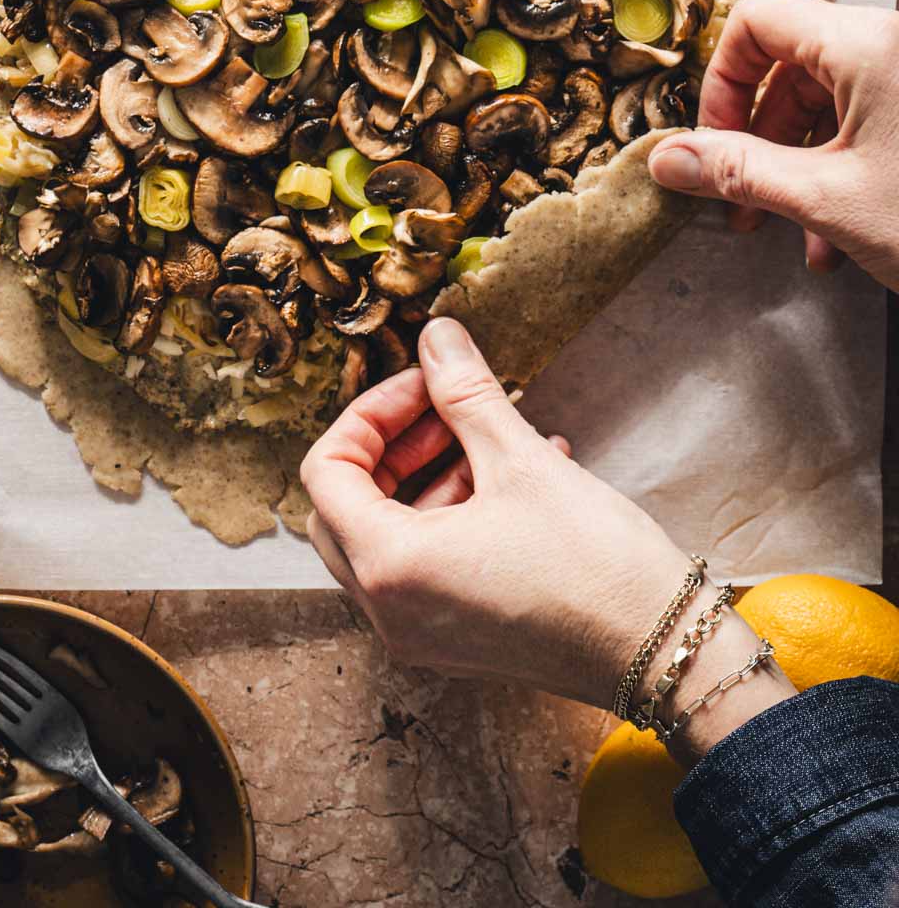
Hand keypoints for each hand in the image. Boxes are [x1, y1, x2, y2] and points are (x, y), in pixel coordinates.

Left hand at [301, 317, 695, 706]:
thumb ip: (465, 393)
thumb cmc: (594, 566)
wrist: (665, 657)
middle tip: (443, 408)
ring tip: (492, 434)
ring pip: (387, 536)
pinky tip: (514, 474)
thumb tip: (435, 336)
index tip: (423, 386)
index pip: (327, 472)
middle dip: (390, 445)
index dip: (369, 413)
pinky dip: (451, 514)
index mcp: (390, 568)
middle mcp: (391, 612)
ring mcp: (422, 634)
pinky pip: (425, 566)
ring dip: (427, 475)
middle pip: (344, 508)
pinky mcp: (458, 640)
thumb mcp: (521, 462)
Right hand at [648, 0, 898, 289]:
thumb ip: (739, 172)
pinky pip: (871, 117)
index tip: (715, 141)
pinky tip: (837, 234)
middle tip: (741, 200)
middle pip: (791, 63)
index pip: (758, 21)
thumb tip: (667, 159)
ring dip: (800, 164)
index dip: (722, 81)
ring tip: (796, 234)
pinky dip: (842, 167)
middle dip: (760, 137)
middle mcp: (896, 45)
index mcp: (868, 44)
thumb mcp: (827, 200)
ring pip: (830, 97)